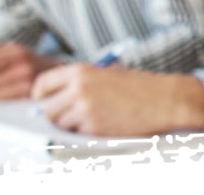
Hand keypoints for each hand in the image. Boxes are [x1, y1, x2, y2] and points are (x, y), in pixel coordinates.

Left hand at [0, 42, 59, 99]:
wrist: (57, 74)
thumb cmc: (33, 62)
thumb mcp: (18, 49)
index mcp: (18, 51)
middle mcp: (23, 65)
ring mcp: (26, 80)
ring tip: (5, 84)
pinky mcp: (28, 94)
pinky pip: (2, 97)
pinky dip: (2, 94)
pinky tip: (10, 90)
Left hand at [30, 64, 203, 135]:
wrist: (163, 99)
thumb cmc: (137, 86)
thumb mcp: (105, 73)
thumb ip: (79, 82)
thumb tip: (53, 97)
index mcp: (80, 71)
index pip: (42, 84)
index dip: (39, 96)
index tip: (43, 101)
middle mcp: (78, 89)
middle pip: (47, 109)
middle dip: (54, 114)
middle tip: (66, 114)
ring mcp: (85, 110)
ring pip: (60, 124)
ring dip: (69, 124)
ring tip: (90, 117)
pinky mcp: (94, 128)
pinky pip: (77, 133)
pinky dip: (85, 131)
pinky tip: (103, 122)